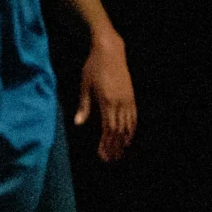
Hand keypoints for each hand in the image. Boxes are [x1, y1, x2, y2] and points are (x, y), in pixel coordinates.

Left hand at [75, 37, 135, 161]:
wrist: (110, 50)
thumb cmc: (93, 67)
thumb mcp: (85, 86)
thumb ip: (84, 106)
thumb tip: (78, 123)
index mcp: (107, 101)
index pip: (107, 129)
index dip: (105, 144)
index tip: (102, 156)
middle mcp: (120, 102)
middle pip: (119, 131)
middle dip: (114, 147)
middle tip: (110, 160)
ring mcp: (128, 99)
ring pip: (128, 125)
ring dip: (124, 141)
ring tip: (120, 154)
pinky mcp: (131, 95)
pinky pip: (134, 116)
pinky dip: (131, 129)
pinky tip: (128, 137)